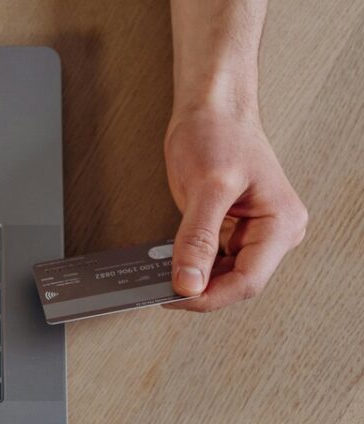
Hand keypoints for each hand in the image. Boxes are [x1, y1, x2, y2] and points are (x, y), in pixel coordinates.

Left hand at [163, 106, 307, 311]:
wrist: (212, 107)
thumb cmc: (219, 133)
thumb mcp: (207, 187)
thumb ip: (198, 239)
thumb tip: (188, 282)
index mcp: (281, 224)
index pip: (247, 281)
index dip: (209, 296)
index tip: (173, 298)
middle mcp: (274, 232)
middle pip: (236, 283)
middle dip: (199, 290)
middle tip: (160, 291)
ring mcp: (254, 231)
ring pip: (223, 275)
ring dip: (193, 280)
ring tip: (160, 278)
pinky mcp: (233, 228)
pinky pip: (213, 259)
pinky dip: (191, 265)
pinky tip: (169, 265)